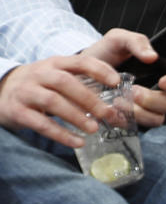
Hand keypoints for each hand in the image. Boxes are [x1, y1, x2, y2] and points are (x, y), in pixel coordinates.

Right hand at [0, 54, 123, 147]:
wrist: (0, 90)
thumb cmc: (39, 84)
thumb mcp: (55, 74)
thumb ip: (79, 81)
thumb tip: (112, 98)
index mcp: (55, 63)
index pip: (80, 61)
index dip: (100, 69)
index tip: (116, 81)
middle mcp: (40, 74)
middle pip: (66, 83)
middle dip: (89, 98)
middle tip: (107, 113)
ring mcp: (26, 92)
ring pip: (53, 102)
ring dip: (76, 117)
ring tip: (94, 129)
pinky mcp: (17, 111)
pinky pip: (41, 124)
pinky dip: (61, 134)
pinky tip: (77, 142)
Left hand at [84, 28, 165, 127]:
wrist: (77, 71)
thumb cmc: (103, 54)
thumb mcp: (119, 39)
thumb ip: (137, 42)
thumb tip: (152, 56)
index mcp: (162, 72)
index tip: (163, 80)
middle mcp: (157, 92)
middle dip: (153, 99)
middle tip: (134, 91)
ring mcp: (144, 108)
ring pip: (156, 118)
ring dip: (140, 112)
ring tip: (118, 101)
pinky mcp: (130, 120)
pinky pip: (135, 126)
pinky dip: (124, 119)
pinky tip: (111, 109)